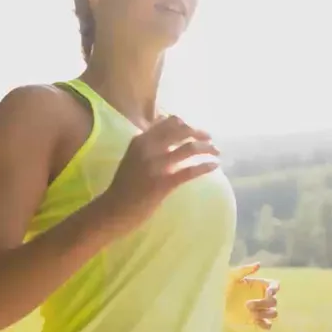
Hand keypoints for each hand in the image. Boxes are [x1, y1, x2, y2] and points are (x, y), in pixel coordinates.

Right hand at [95, 115, 219, 236]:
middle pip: (182, 131)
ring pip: (189, 149)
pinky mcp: (163, 183)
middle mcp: (149, 148)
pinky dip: (205, 166)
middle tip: (210, 139)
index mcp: (141, 140)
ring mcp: (156, 165)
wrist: (114, 209)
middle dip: (200, 133)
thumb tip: (166, 127)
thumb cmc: (124, 185)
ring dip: (207, 148)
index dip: (186, 124)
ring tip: (217, 151)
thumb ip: (148, 143)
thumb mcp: (133, 157)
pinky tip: (215, 165)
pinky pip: (190, 171)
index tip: (195, 131)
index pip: (169, 122)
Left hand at [226, 262, 279, 330]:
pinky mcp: (257, 322)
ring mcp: (261, 311)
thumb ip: (245, 270)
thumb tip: (259, 264)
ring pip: (273, 313)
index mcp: (261, 286)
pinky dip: (264, 324)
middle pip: (274, 301)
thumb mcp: (232, 276)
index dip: (274, 289)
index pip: (275, 286)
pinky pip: (268, 325)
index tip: (267, 292)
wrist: (216, 305)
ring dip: (265, 314)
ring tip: (251, 315)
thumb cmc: (225, 288)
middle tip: (247, 305)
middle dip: (263, 303)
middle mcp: (264, 298)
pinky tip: (254, 322)